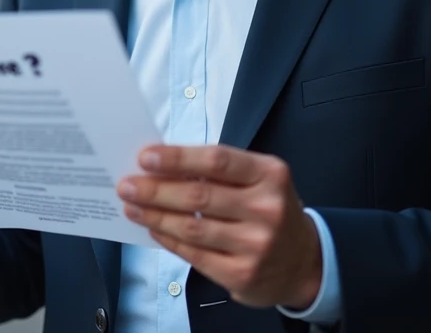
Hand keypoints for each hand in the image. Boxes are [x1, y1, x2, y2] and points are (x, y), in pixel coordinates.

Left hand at [117, 145, 322, 309]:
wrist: (303, 262)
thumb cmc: (270, 209)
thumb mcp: (259, 180)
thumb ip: (219, 170)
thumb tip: (162, 164)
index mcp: (270, 175)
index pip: (216, 160)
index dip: (177, 158)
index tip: (146, 157)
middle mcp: (267, 209)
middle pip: (198, 195)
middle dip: (155, 189)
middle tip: (127, 185)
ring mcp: (255, 245)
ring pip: (192, 227)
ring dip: (155, 216)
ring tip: (132, 207)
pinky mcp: (242, 273)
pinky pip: (194, 254)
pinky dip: (168, 239)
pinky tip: (153, 229)